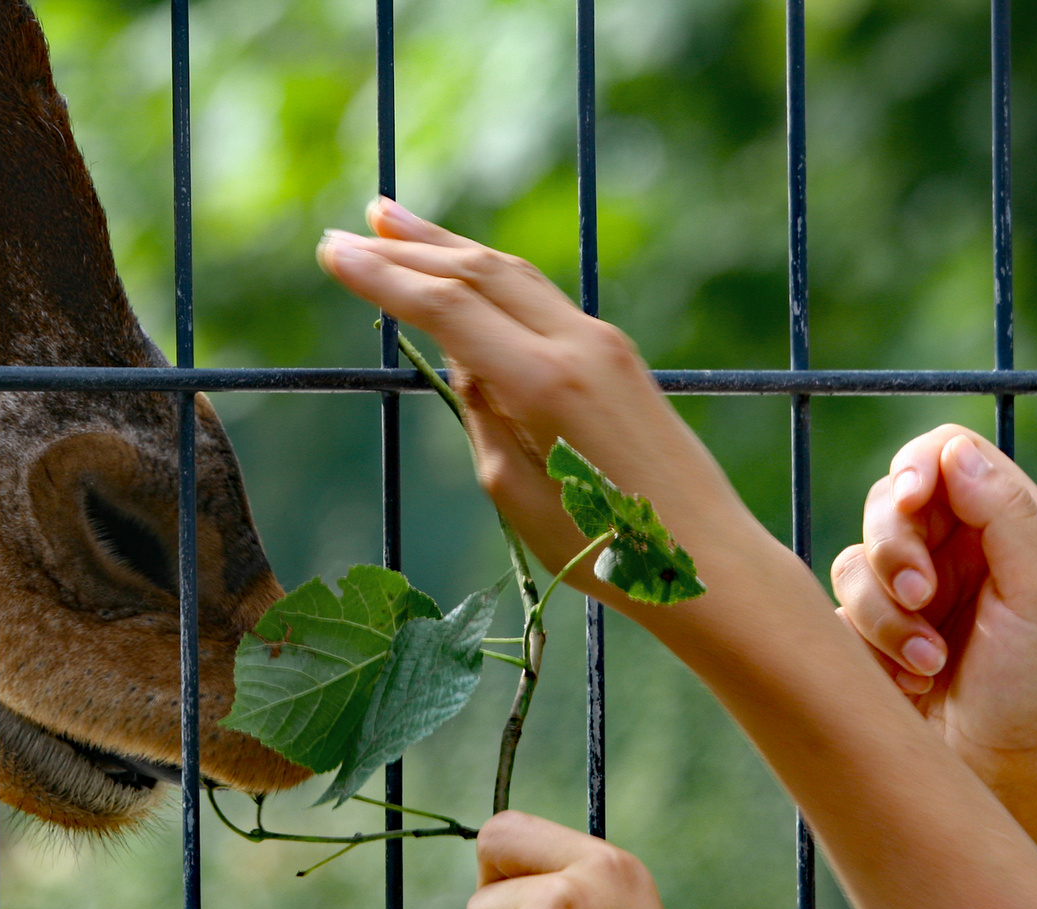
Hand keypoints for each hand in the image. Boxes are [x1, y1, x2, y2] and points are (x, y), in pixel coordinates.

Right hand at [317, 199, 780, 619]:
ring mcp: (604, 343)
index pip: (447, 307)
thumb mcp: (514, 489)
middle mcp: (578, 344)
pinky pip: (540, 297)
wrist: (704, 559)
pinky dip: (489, 275)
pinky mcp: (617, 355)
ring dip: (450, 245)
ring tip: (394, 222)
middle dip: (409, 247)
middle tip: (351, 227)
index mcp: (545, 382)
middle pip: (479, 272)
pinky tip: (462, 271)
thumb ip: (481, 412)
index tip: (332, 253)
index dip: (383, 278)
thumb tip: (464, 358)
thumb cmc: (602, 548)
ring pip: (512, 275)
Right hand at [831, 425, 1036, 871]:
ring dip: (886, 615)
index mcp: (1005, 528)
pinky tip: (909, 682)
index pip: (945, 458)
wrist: (1004, 778)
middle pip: (888, 502)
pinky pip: (837, 611)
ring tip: (927, 664)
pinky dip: (869, 646)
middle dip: (895, 549)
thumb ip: (1006, 517)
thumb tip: (955, 452)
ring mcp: (909, 592)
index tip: (910, 499)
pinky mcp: (869, 633)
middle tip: (920, 594)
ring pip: (855, 561)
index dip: (917, 468)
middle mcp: (954, 552)